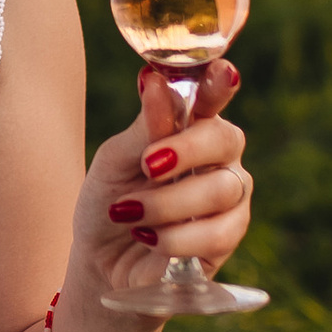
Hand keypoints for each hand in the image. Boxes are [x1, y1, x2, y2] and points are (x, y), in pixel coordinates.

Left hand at [69, 60, 250, 323]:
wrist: (100, 260)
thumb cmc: (110, 199)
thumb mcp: (115, 160)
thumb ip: (145, 127)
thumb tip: (156, 82)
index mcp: (193, 125)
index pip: (214, 95)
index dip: (219, 84)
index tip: (220, 71)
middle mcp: (220, 156)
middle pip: (226, 139)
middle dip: (186, 150)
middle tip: (147, 164)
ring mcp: (230, 197)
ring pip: (220, 190)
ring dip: (166, 203)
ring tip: (128, 212)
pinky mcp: (227, 237)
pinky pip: (216, 234)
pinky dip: (174, 237)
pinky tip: (147, 238)